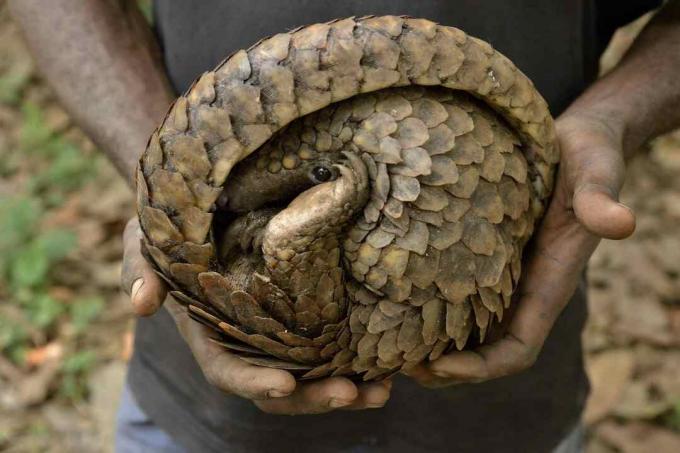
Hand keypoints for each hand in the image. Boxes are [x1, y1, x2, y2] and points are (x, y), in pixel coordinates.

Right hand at [121, 217, 390, 413]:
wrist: (206, 197)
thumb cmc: (171, 219)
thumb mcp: (145, 236)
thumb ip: (140, 268)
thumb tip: (141, 306)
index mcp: (208, 332)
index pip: (228, 370)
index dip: (254, 382)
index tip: (287, 384)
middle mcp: (245, 340)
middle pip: (278, 385)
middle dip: (312, 396)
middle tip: (352, 393)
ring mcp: (277, 330)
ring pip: (311, 373)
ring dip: (346, 388)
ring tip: (383, 391)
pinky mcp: (303, 313)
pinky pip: (330, 344)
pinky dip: (356, 357)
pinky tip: (390, 362)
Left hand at [405, 110, 635, 387]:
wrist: (576, 139)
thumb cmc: (587, 156)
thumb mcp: (595, 171)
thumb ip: (601, 198)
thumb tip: (622, 224)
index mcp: (549, 282)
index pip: (518, 347)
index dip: (482, 367)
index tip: (440, 367)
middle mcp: (523, 287)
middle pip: (485, 350)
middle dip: (446, 368)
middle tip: (397, 366)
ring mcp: (502, 274)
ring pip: (466, 328)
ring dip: (430, 344)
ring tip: (386, 345)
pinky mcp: (483, 253)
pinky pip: (455, 293)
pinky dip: (427, 308)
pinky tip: (392, 300)